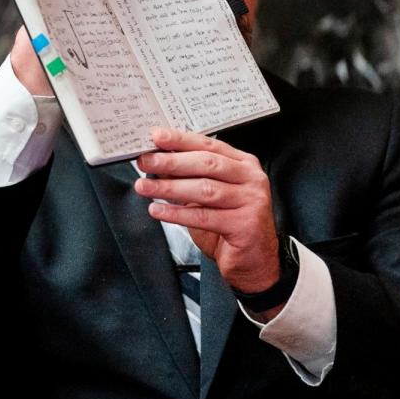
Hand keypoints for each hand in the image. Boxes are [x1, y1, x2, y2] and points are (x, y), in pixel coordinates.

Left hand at [133, 129, 280, 295]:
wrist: (254, 261)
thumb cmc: (231, 226)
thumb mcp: (209, 195)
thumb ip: (189, 177)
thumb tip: (158, 161)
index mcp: (244, 164)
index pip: (209, 145)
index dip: (180, 140)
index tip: (157, 137)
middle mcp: (251, 179)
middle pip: (206, 164)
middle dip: (171, 162)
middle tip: (146, 162)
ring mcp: (251, 201)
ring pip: (204, 189)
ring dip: (169, 188)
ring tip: (145, 187)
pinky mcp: (245, 225)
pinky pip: (204, 217)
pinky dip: (176, 213)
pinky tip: (158, 211)